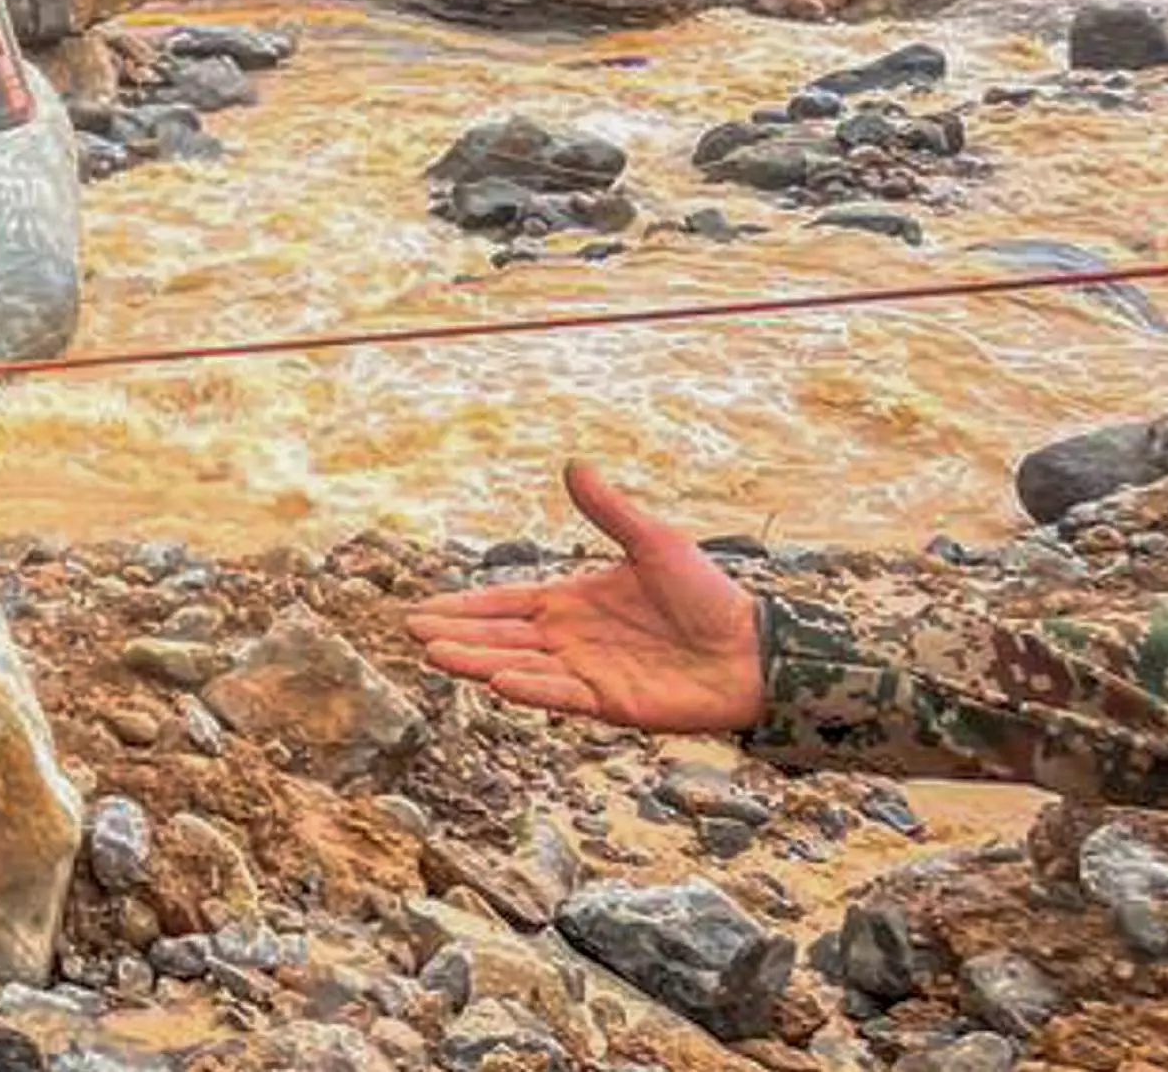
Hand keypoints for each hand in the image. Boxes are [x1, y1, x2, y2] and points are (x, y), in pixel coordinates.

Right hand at [402, 462, 769, 732]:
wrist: (754, 649)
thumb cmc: (707, 596)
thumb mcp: (653, 542)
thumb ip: (609, 511)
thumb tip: (573, 464)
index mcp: (572, 603)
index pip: (505, 604)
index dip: (465, 607)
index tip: (422, 610)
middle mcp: (571, 641)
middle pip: (500, 637)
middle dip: (457, 635)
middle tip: (414, 633)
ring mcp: (587, 674)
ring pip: (519, 667)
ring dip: (479, 661)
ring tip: (437, 655)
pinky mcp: (611, 703)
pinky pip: (563, 696)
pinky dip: (531, 689)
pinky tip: (498, 681)